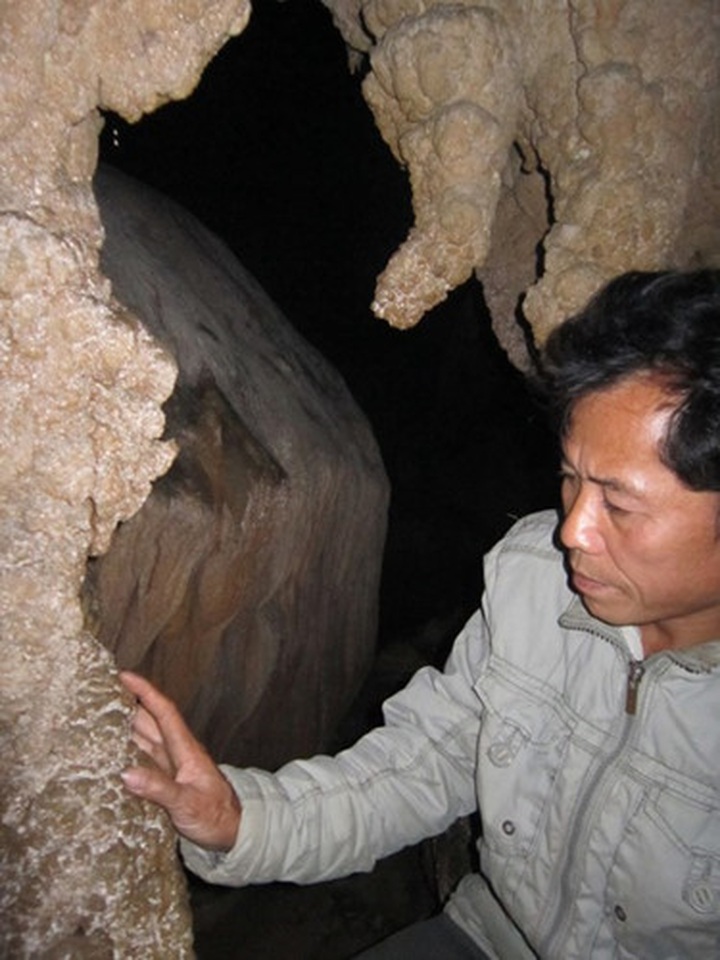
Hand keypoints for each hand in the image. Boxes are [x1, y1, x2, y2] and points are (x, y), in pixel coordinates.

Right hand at [119, 670, 241, 851]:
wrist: (231, 832)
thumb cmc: (215, 816)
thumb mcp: (187, 803)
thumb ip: (158, 789)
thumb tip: (125, 774)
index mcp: (185, 750)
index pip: (163, 712)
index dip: (145, 692)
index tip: (125, 676)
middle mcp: (176, 752)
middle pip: (150, 720)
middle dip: (128, 702)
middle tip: (102, 690)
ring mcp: (171, 766)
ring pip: (145, 737)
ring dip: (125, 725)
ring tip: (100, 714)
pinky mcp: (166, 780)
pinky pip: (143, 758)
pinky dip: (126, 751)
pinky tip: (111, 751)